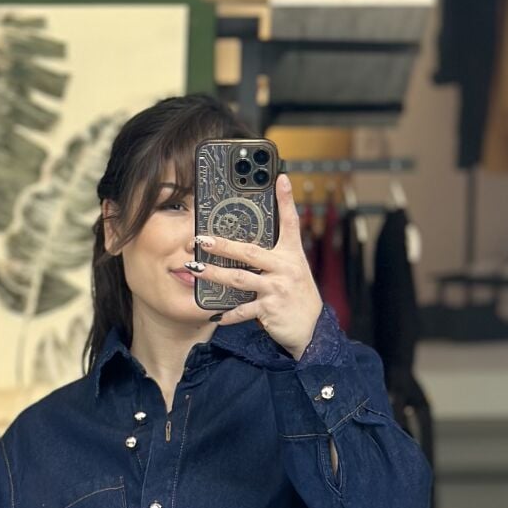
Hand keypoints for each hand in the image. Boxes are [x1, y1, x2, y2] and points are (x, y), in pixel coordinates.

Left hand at [193, 172, 323, 359]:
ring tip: (196, 270)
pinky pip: (244, 310)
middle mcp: (286, 268)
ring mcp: (277, 288)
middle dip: (223, 245)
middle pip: (249, 252)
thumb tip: (248, 243)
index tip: (280, 178)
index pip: (290, 222)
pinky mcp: (270, 309)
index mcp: (292, 254)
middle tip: (201, 239)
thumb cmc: (296, 295)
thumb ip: (274, 255)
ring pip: (239, 278)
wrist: (311, 329)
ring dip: (215, 274)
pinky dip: (228, 314)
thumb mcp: (292, 270)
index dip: (286, 199)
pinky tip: (215, 314)